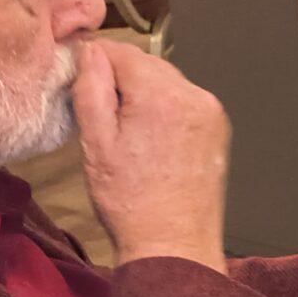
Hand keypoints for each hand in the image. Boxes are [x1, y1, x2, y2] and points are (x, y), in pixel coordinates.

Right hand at [73, 42, 229, 272]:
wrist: (174, 245)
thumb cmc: (129, 201)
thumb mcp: (96, 144)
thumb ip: (92, 90)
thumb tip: (91, 52)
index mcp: (162, 96)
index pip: (122, 52)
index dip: (96, 60)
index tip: (79, 77)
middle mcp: (195, 96)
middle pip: (147, 65)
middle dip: (121, 78)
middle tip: (100, 111)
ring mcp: (211, 112)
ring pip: (167, 82)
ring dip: (144, 94)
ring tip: (125, 131)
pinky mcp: (218, 129)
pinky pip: (184, 102)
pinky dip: (165, 109)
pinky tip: (150, 139)